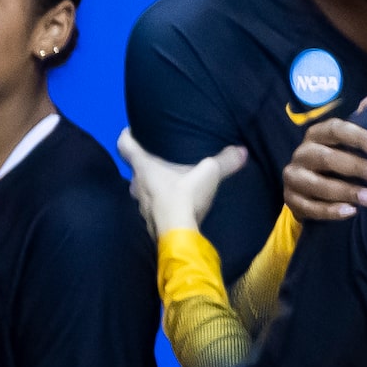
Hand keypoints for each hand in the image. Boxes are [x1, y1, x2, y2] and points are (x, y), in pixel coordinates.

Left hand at [115, 130, 249, 238]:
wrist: (178, 236)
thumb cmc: (186, 196)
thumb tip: (242, 150)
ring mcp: (139, 206)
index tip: (134, 130)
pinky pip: (150, 207)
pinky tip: (172, 203)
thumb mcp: (209, 173)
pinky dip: (158, 203)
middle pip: (135, 168)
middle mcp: (136, 184)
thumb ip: (225, 160)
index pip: (124, 145)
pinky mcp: (147, 223)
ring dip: (153, 185)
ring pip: (142, 189)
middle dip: (146, 163)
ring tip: (169, 180)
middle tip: (161, 156)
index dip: (127, 135)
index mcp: (144, 167)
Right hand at [281, 89, 366, 220]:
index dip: (361, 138)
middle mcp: (301, 153)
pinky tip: (351, 212)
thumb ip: (365, 115)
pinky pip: (310, 207)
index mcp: (316, 134)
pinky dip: (330, 211)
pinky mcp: (290, 199)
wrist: (308, 186)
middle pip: (327, 158)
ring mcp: (293, 177)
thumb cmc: (335, 156)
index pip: (336, 129)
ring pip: (318, 185)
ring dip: (347, 192)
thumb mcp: (348, 136)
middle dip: (358, 168)